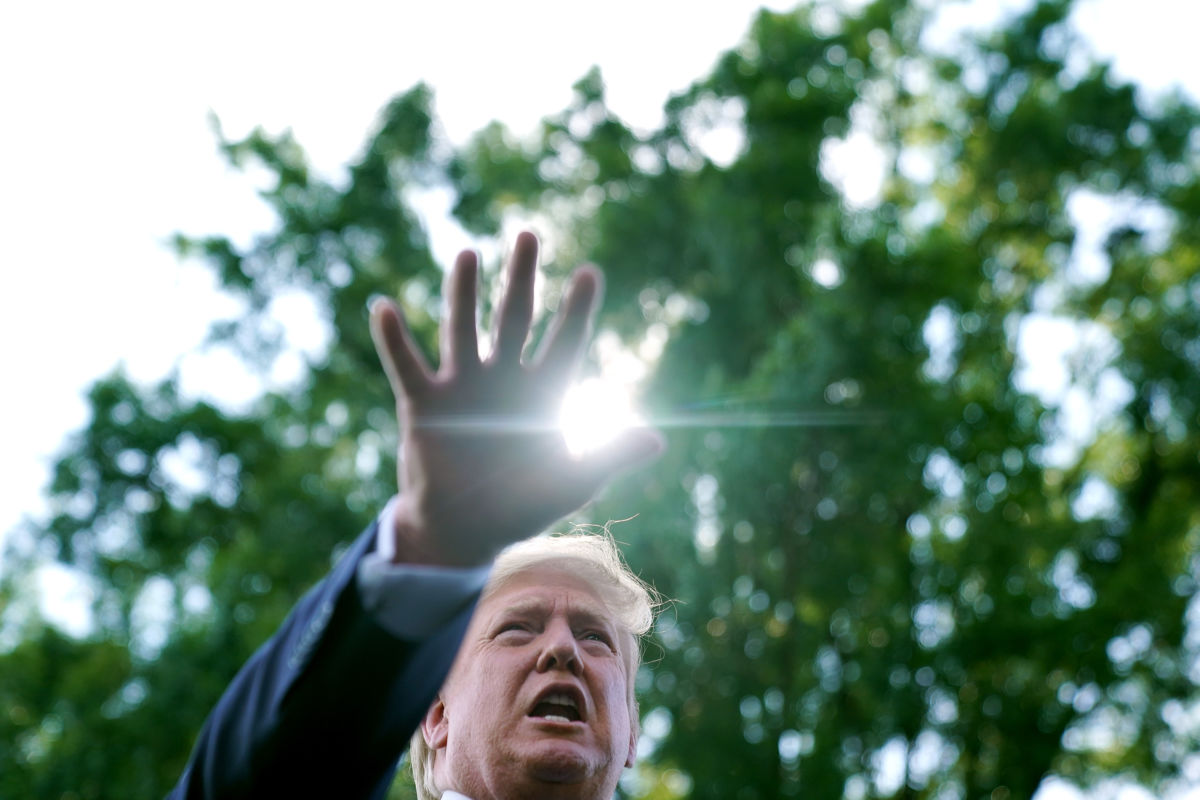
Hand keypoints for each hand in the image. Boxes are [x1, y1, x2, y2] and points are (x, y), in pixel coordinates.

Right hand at [369, 231, 663, 566]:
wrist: (466, 531)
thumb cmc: (522, 505)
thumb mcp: (571, 483)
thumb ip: (608, 457)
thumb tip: (656, 440)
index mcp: (541, 394)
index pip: (564, 343)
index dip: (577, 310)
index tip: (589, 273)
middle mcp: (502, 380)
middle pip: (514, 318)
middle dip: (522, 278)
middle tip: (529, 234)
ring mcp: (461, 388)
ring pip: (463, 329)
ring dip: (464, 293)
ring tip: (468, 254)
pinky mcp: (423, 405)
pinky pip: (406, 366)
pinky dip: (394, 340)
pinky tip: (384, 307)